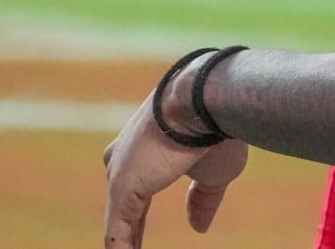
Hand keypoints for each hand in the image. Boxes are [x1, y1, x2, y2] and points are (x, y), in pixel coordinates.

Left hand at [102, 95, 247, 247]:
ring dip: (127, 243)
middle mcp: (125, 155)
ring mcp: (121, 171)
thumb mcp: (214, 171)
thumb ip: (202, 199)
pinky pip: (117, 230)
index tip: (140, 235)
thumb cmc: (217, 128)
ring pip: (119, 219)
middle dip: (130, 230)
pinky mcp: (121, 186)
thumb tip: (198, 227)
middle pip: (123, 204)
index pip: (137, 188)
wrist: (205, 100)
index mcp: (146, 146)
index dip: (139, 216)